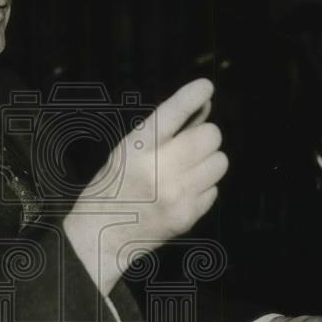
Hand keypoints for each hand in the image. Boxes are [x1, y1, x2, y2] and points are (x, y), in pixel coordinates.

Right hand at [63, 78, 227, 295]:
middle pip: (209, 136)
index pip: (172, 113)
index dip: (192, 95)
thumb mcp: (127, 151)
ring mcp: (176, 195)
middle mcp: (159, 170)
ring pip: (219, 162)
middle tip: (191, 145)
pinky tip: (182, 192)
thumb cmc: (112, 186)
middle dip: (204, 136)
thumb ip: (166, 130)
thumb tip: (203, 106)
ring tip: (187, 170)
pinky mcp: (188, 216)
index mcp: (136, 148)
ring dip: (208, 161)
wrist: (101, 235)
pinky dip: (203, 187)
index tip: (206, 86)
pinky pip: (214, 189)